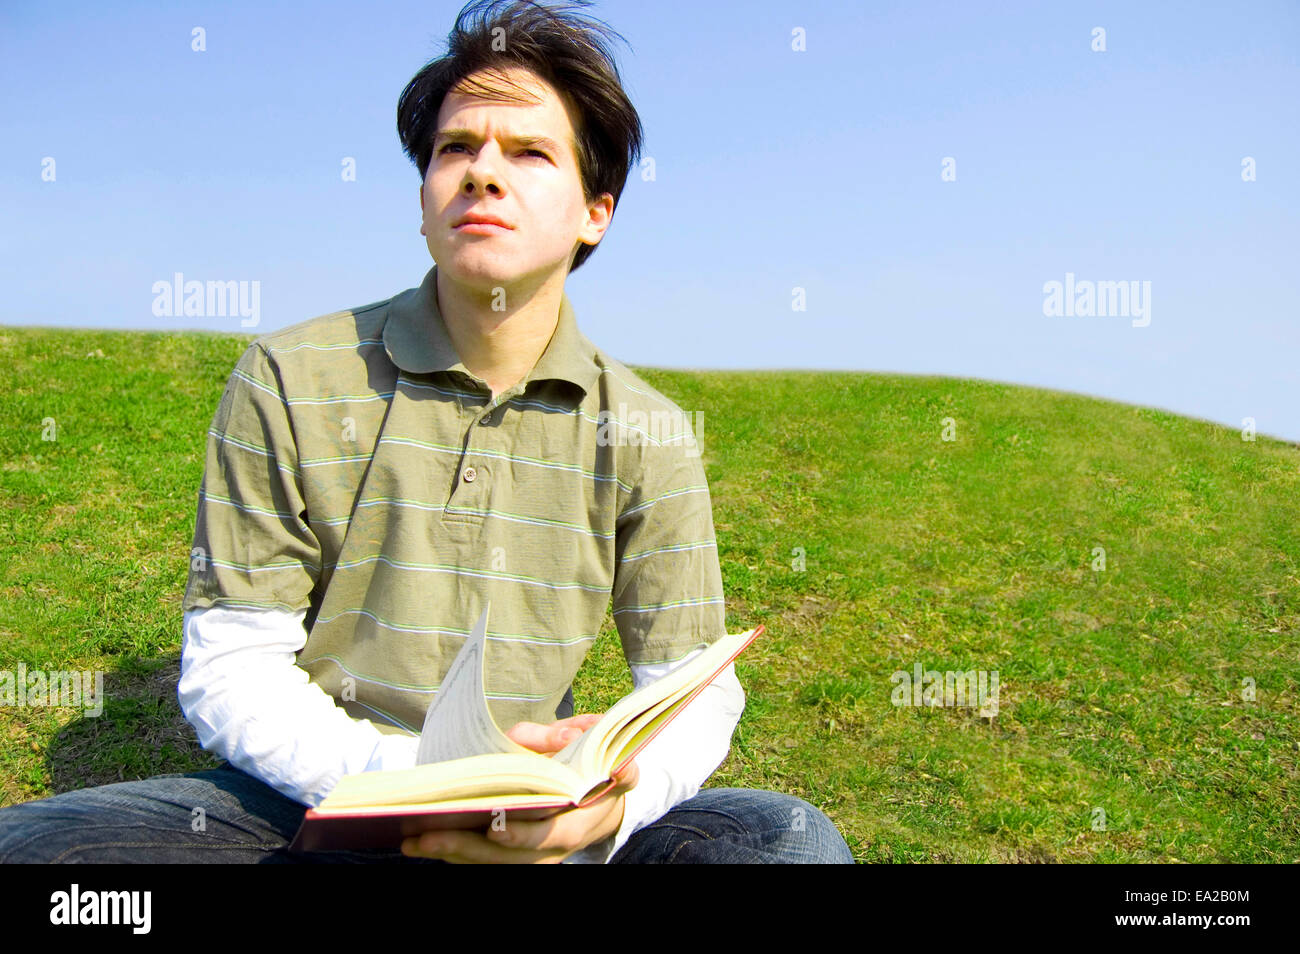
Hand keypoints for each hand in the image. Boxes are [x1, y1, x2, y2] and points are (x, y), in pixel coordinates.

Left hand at [400, 713, 638, 863]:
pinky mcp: (518, 855)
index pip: (549, 835)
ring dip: (453, 855)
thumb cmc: (592, 760)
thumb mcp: (592, 739)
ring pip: (493, 864)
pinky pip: (486, 860)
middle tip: (427, 838)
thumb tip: (566, 737)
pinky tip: (424, 843)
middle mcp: (556, 846)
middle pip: (510, 858)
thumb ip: (575, 736)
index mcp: (579, 818)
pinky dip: (457, 854)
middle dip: (467, 848)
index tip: (494, 829)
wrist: (601, 789)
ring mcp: (536, 856)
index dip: (523, 835)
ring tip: (413, 842)